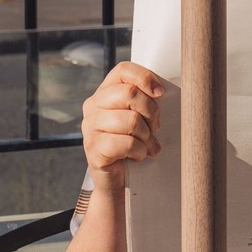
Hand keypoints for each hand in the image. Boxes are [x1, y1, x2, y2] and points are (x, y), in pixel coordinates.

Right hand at [81, 62, 163, 191]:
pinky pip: (127, 143)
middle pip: (130, 93)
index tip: (160, 93)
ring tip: (145, 145)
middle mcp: (93, 106)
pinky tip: (137, 156)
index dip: (145, 77)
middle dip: (151, 113)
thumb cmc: (134, 145)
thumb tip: (160, 92)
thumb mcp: (141, 118)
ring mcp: (90, 127)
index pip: (123, 70)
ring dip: (146, 136)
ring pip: (131, 120)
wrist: (118, 181)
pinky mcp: (93, 148)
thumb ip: (146, 101)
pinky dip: (140, 152)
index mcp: (105, 93)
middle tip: (154, 129)